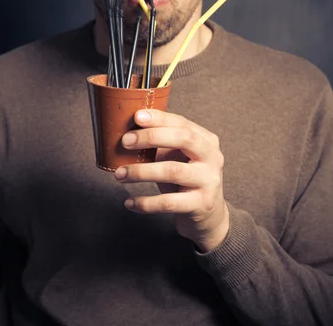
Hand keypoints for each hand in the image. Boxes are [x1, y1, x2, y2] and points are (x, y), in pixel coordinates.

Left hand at [114, 109, 228, 252]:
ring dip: (141, 172)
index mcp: (206, 140)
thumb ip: (160, 144)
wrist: (208, 215)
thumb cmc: (185, 180)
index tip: (136, 116)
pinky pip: (169, 203)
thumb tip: (127, 133)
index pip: (182, 123)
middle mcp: (212, 157)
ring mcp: (209, 181)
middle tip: (125, 141)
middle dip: (151, 137)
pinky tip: (129, 203)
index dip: (159, 118)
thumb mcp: (177, 157)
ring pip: (172, 171)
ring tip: (119, 174)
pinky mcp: (201, 204)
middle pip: (183, 139)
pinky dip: (146, 203)